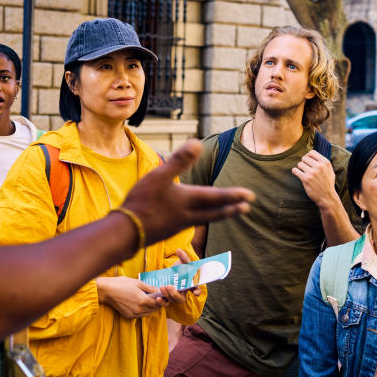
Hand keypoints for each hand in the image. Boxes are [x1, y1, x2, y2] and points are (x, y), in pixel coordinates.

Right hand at [96, 276, 167, 318]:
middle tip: (156, 297)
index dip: (161, 300)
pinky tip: (140, 304)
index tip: (162, 296)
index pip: (158, 304)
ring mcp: (133, 314)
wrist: (107, 291)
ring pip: (147, 313)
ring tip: (148, 300)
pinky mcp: (128, 316)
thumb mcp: (137, 282)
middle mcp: (139, 310)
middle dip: (157, 304)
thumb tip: (158, 290)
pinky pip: (140, 315)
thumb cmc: (121, 284)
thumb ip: (149, 288)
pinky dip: (143, 311)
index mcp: (143, 300)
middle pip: (154, 309)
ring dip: (150, 308)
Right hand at [122, 139, 253, 243]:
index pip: (216, 197)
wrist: (126, 233)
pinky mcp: (168, 230)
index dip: (233, 195)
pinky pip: (191, 224)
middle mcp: (187, 215)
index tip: (250, 196)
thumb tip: (197, 142)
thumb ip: (179, 161)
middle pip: (215, 212)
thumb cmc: (143, 202)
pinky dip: (201, 220)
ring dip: (219, 215)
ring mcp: (178, 225)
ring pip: (204, 219)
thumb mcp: (159, 177)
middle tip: (247, 208)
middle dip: (231, 209)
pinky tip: (193, 219)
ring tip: (227, 213)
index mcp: (188, 200)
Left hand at [157, 249, 202, 303]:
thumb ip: (183, 257)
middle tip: (170, 286)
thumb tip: (179, 250)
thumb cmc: (181, 268)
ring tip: (162, 287)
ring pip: (173, 300)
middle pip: (182, 298)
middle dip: (175, 294)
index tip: (195, 292)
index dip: (197, 292)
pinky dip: (162, 302)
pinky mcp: (168, 297)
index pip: (196, 290)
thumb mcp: (182, 262)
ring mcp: (175, 295)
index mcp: (190, 284)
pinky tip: (158, 298)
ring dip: (168, 295)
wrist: (172, 271)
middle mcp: (184, 292)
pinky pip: (166, 303)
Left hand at [292, 149, 337, 209]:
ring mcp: (312, 172)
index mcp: (325, 163)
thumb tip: (312, 154)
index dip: (308, 156)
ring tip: (303, 173)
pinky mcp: (306, 179)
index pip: (312, 152)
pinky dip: (295, 172)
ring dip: (300, 168)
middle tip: (305, 169)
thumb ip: (323, 162)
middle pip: (304, 158)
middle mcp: (319, 166)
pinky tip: (298, 174)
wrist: (327, 197)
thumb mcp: (330, 171)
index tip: (307, 161)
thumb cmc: (327, 184)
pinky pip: (295, 170)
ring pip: (299, 164)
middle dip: (303, 163)